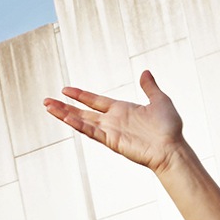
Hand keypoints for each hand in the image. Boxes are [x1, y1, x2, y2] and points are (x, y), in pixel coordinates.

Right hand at [43, 71, 185, 172]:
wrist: (172, 147)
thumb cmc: (169, 127)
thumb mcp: (160, 100)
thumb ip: (149, 87)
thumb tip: (145, 72)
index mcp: (121, 110)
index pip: (94, 100)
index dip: (80, 95)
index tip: (65, 90)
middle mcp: (112, 120)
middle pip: (82, 111)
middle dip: (64, 107)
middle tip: (46, 101)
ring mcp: (110, 131)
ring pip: (82, 121)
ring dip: (64, 115)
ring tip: (48, 108)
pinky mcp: (112, 141)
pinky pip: (92, 132)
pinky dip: (79, 125)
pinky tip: (66, 118)